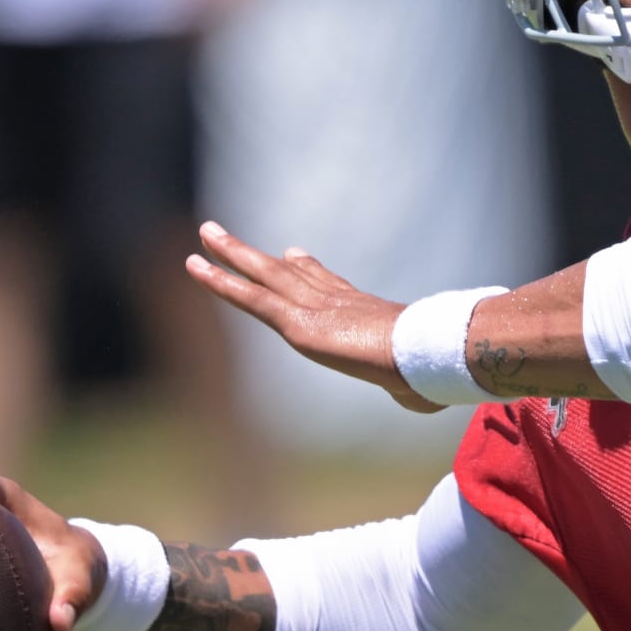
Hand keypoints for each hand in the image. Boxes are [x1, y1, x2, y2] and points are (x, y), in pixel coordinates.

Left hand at [185, 221, 442, 412]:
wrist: (429, 356)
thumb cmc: (434, 373)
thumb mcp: (419, 383)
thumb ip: (410, 387)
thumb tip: (419, 398)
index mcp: (367, 316)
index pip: (330, 286)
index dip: (307, 269)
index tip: (291, 253)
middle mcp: (337, 302)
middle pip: (291, 273)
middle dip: (260, 256)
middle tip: (230, 236)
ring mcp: (316, 308)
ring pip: (264, 276)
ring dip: (232, 254)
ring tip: (205, 232)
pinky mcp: (298, 324)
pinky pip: (252, 299)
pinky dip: (221, 283)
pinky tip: (196, 266)